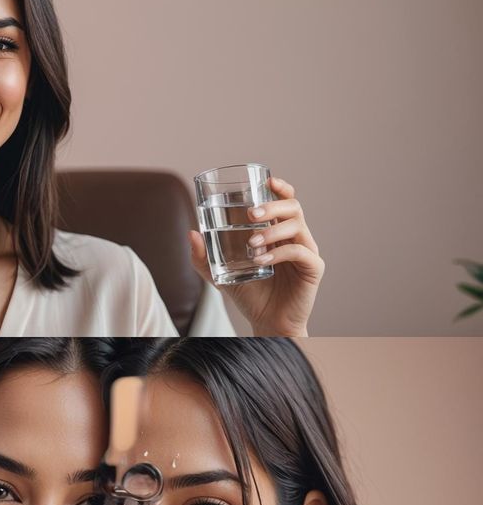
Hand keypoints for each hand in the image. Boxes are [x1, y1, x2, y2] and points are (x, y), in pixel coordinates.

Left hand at [188, 177, 321, 335]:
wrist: (267, 323)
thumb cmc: (249, 295)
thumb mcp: (220, 274)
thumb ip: (204, 257)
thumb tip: (191, 233)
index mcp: (278, 233)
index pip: (286, 202)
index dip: (281, 188)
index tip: (268, 182)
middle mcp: (295, 238)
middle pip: (293, 208)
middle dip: (272, 205)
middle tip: (250, 214)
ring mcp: (306, 252)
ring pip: (297, 226)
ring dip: (271, 230)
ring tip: (252, 244)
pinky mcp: (313, 268)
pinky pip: (300, 252)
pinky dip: (279, 252)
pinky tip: (262, 259)